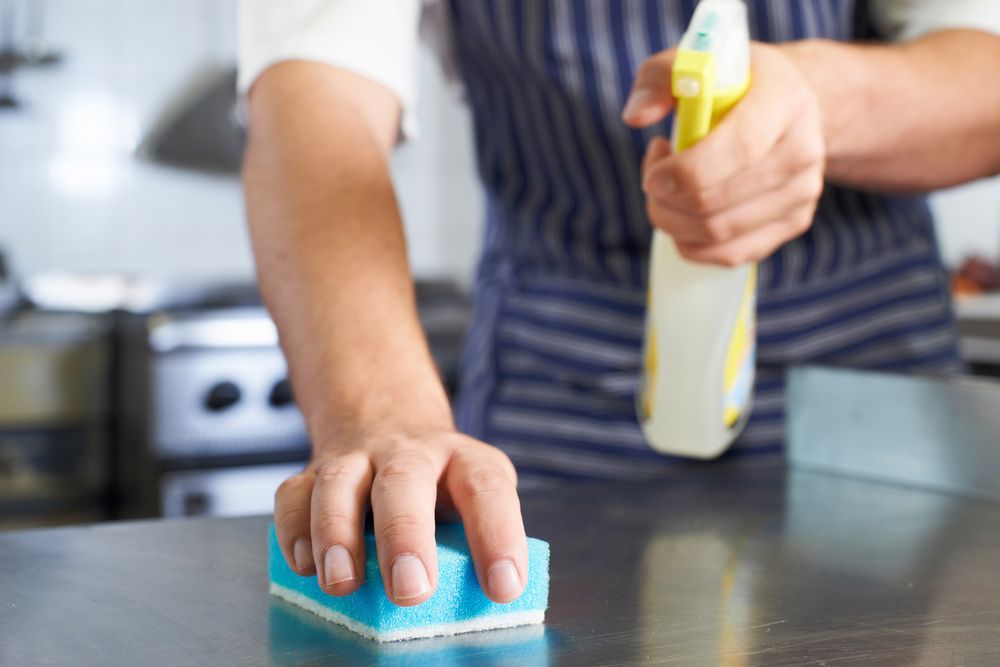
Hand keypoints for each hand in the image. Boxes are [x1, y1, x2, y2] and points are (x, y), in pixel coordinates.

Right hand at [272, 430, 526, 605]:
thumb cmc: (439, 479)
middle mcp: (410, 451)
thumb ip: (469, 539)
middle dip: (405, 536)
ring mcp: (357, 457)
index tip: (504, 586)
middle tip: (411, 589)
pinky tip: (305, 565)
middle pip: (404, 481)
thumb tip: (474, 599)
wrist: (387, 416)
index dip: (498, 535)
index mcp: (463, 459)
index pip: (487, 488)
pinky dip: (294, 530)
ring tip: (342, 582)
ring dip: (336, 534)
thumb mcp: (471, 496)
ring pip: (339, 483)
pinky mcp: (314, 471)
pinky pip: (293, 494)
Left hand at [623, 43, 825, 265]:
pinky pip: (728, 255)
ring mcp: (802, 193)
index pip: (738, 148)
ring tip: (668, 187)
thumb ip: (657, 79)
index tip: (653, 175)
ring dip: (672, 220)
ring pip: (717, 235)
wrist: (790, 107)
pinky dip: (690, 241)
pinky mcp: (794, 223)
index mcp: (784, 101)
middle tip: (654, 175)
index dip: (685, 172)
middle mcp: (802, 150)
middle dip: (664, 199)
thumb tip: (636, 117)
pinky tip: (685, 210)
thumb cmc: (733, 85)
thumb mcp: (695, 63)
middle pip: (716, 204)